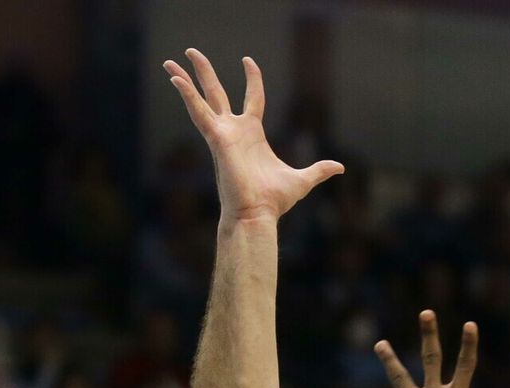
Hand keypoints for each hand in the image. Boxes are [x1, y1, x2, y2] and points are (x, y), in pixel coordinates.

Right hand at [163, 50, 342, 223]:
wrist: (258, 215)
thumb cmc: (274, 201)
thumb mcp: (303, 180)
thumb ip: (319, 170)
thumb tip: (340, 168)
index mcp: (253, 134)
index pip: (252, 98)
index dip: (252, 79)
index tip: (248, 61)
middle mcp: (235, 131)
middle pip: (217, 93)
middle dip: (205, 73)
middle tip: (192, 52)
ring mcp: (223, 134)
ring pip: (202, 99)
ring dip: (186, 80)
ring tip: (169, 61)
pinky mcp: (216, 140)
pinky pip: (199, 113)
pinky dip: (187, 96)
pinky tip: (175, 79)